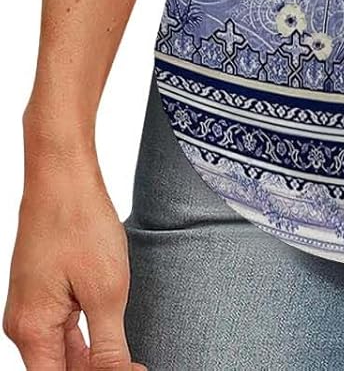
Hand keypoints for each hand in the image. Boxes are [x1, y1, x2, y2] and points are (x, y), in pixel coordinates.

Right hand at [4, 146, 144, 370]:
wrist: (62, 174)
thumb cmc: (80, 222)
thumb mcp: (106, 290)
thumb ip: (109, 347)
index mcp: (33, 331)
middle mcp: (24, 325)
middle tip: (135, 365)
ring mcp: (30, 309)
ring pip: (61, 355)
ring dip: (93, 362)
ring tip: (130, 359)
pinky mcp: (41, 294)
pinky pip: (61, 332)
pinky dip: (86, 340)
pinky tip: (111, 340)